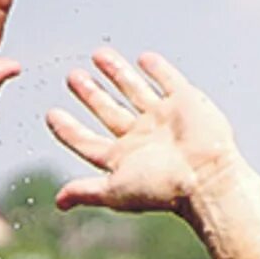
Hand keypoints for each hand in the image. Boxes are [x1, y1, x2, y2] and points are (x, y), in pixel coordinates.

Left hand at [46, 48, 241, 214]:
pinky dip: (158, 70)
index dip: (69, 130)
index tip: (51, 115)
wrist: (208, 176)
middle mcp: (143, 137)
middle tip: (72, 77)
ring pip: (134, 91)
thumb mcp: (116, 190)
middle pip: (109, 112)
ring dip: (117, 74)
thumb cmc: (164, 188)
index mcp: (125, 158)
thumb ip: (87, 191)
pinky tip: (144, 59)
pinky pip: (169, 81)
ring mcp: (164, 118)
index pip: (89, 141)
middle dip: (91, 95)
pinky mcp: (186, 102)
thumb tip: (59, 203)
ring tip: (98, 55)